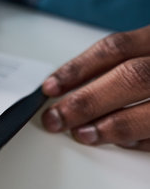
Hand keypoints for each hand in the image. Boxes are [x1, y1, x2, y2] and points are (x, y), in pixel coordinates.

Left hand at [41, 25, 149, 150]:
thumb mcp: (147, 50)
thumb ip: (120, 63)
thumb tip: (70, 87)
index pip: (114, 47)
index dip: (77, 68)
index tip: (49, 87)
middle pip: (131, 77)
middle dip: (87, 100)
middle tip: (56, 118)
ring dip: (113, 125)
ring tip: (82, 133)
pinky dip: (142, 139)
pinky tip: (121, 141)